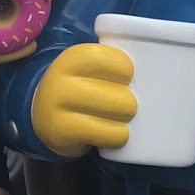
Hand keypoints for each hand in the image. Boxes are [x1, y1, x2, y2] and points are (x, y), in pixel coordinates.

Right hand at [32, 42, 136, 157]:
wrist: (44, 114)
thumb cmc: (79, 88)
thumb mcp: (88, 69)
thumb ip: (111, 65)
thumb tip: (150, 76)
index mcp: (73, 58)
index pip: (114, 62)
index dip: (127, 72)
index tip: (126, 79)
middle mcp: (62, 80)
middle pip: (119, 95)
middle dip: (129, 103)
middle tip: (125, 105)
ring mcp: (58, 107)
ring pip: (115, 114)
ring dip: (125, 120)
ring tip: (121, 119)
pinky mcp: (62, 131)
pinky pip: (106, 135)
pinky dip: (117, 136)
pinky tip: (114, 133)